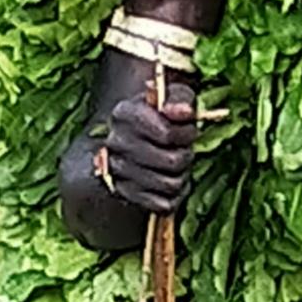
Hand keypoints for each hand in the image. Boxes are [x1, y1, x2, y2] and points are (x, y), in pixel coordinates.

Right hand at [103, 82, 195, 216]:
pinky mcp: (126, 194)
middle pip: (172, 162)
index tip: (186, 127)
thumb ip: (181, 99)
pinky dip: (174, 194)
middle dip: (185, 155)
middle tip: (183, 147)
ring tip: (175, 162)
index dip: (185, 134)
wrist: (138, 137)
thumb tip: (183, 112)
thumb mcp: (175, 97)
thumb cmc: (164, 115)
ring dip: (181, 175)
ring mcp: (118, 171)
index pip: (167, 134)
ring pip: (170, 185)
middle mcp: (115, 143)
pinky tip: (168, 178)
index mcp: (124, 114)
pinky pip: (164, 204)